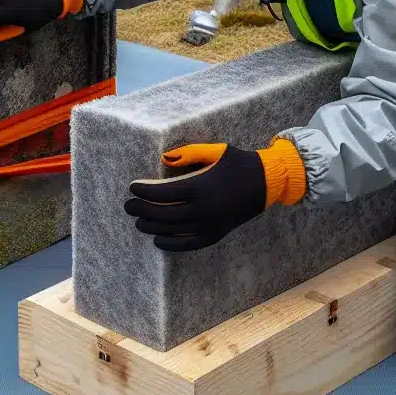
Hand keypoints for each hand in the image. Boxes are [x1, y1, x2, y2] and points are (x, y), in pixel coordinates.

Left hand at [123, 140, 305, 251]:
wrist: (266, 183)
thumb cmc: (238, 163)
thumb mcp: (216, 150)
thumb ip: (188, 153)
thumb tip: (163, 158)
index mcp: (201, 186)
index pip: (163, 193)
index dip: (144, 192)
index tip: (132, 188)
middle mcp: (204, 209)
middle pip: (163, 214)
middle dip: (142, 210)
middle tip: (129, 205)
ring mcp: (210, 224)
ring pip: (172, 231)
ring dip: (152, 227)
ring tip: (139, 221)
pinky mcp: (216, 234)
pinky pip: (188, 244)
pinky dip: (170, 244)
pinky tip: (158, 239)